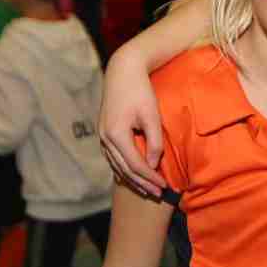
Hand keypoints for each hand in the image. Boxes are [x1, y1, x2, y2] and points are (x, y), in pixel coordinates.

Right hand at [97, 59, 163, 194]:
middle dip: (142, 184)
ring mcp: (102, 136)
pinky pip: (113, 158)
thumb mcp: (152, 116)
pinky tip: (132, 176)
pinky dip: (123, 170)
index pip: (135, 165)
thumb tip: (154, 165)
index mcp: (116, 135)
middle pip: (124, 170)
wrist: (122, 71)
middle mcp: (105, 138)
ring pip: (116, 166)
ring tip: (147, 190)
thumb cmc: (140, 91)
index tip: (165, 187)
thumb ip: (154, 142)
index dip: (150, 178)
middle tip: (158, 195)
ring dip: (132, 180)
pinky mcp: (104, 133)